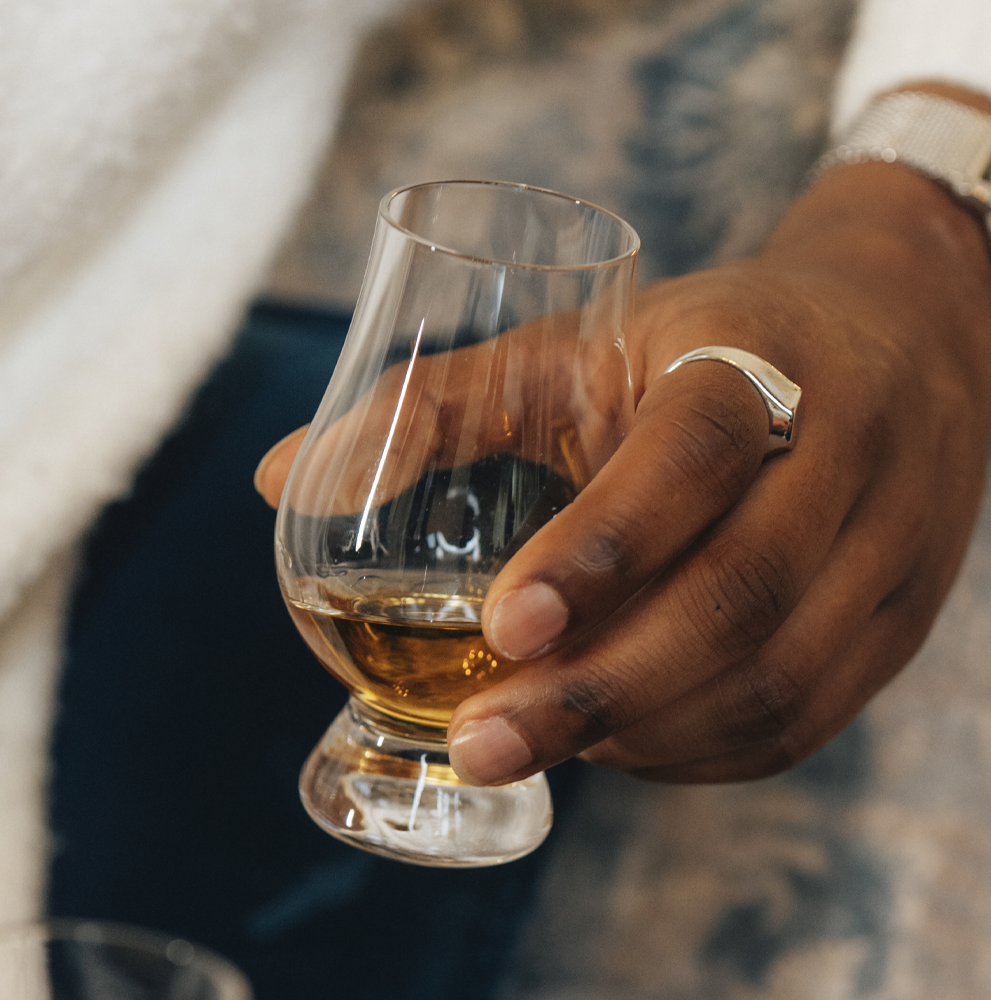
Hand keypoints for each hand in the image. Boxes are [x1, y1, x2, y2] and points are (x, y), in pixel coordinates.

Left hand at [256, 87, 990, 786]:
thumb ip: (435, 405)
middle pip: (741, 596)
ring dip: (644, 732)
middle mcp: (842, 457)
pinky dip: (695, 751)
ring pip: (776, 681)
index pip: (697, 453)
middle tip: (482, 741)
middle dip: (602, 688)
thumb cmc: (703, 343)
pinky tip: (618, 742)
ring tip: (533, 742)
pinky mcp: (895, 619)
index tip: (505, 624)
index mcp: (758, 363)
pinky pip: (800, 718)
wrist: (896, 337)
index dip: (605, 544)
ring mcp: (888, 548)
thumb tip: (279, 478)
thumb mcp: (579, 345)